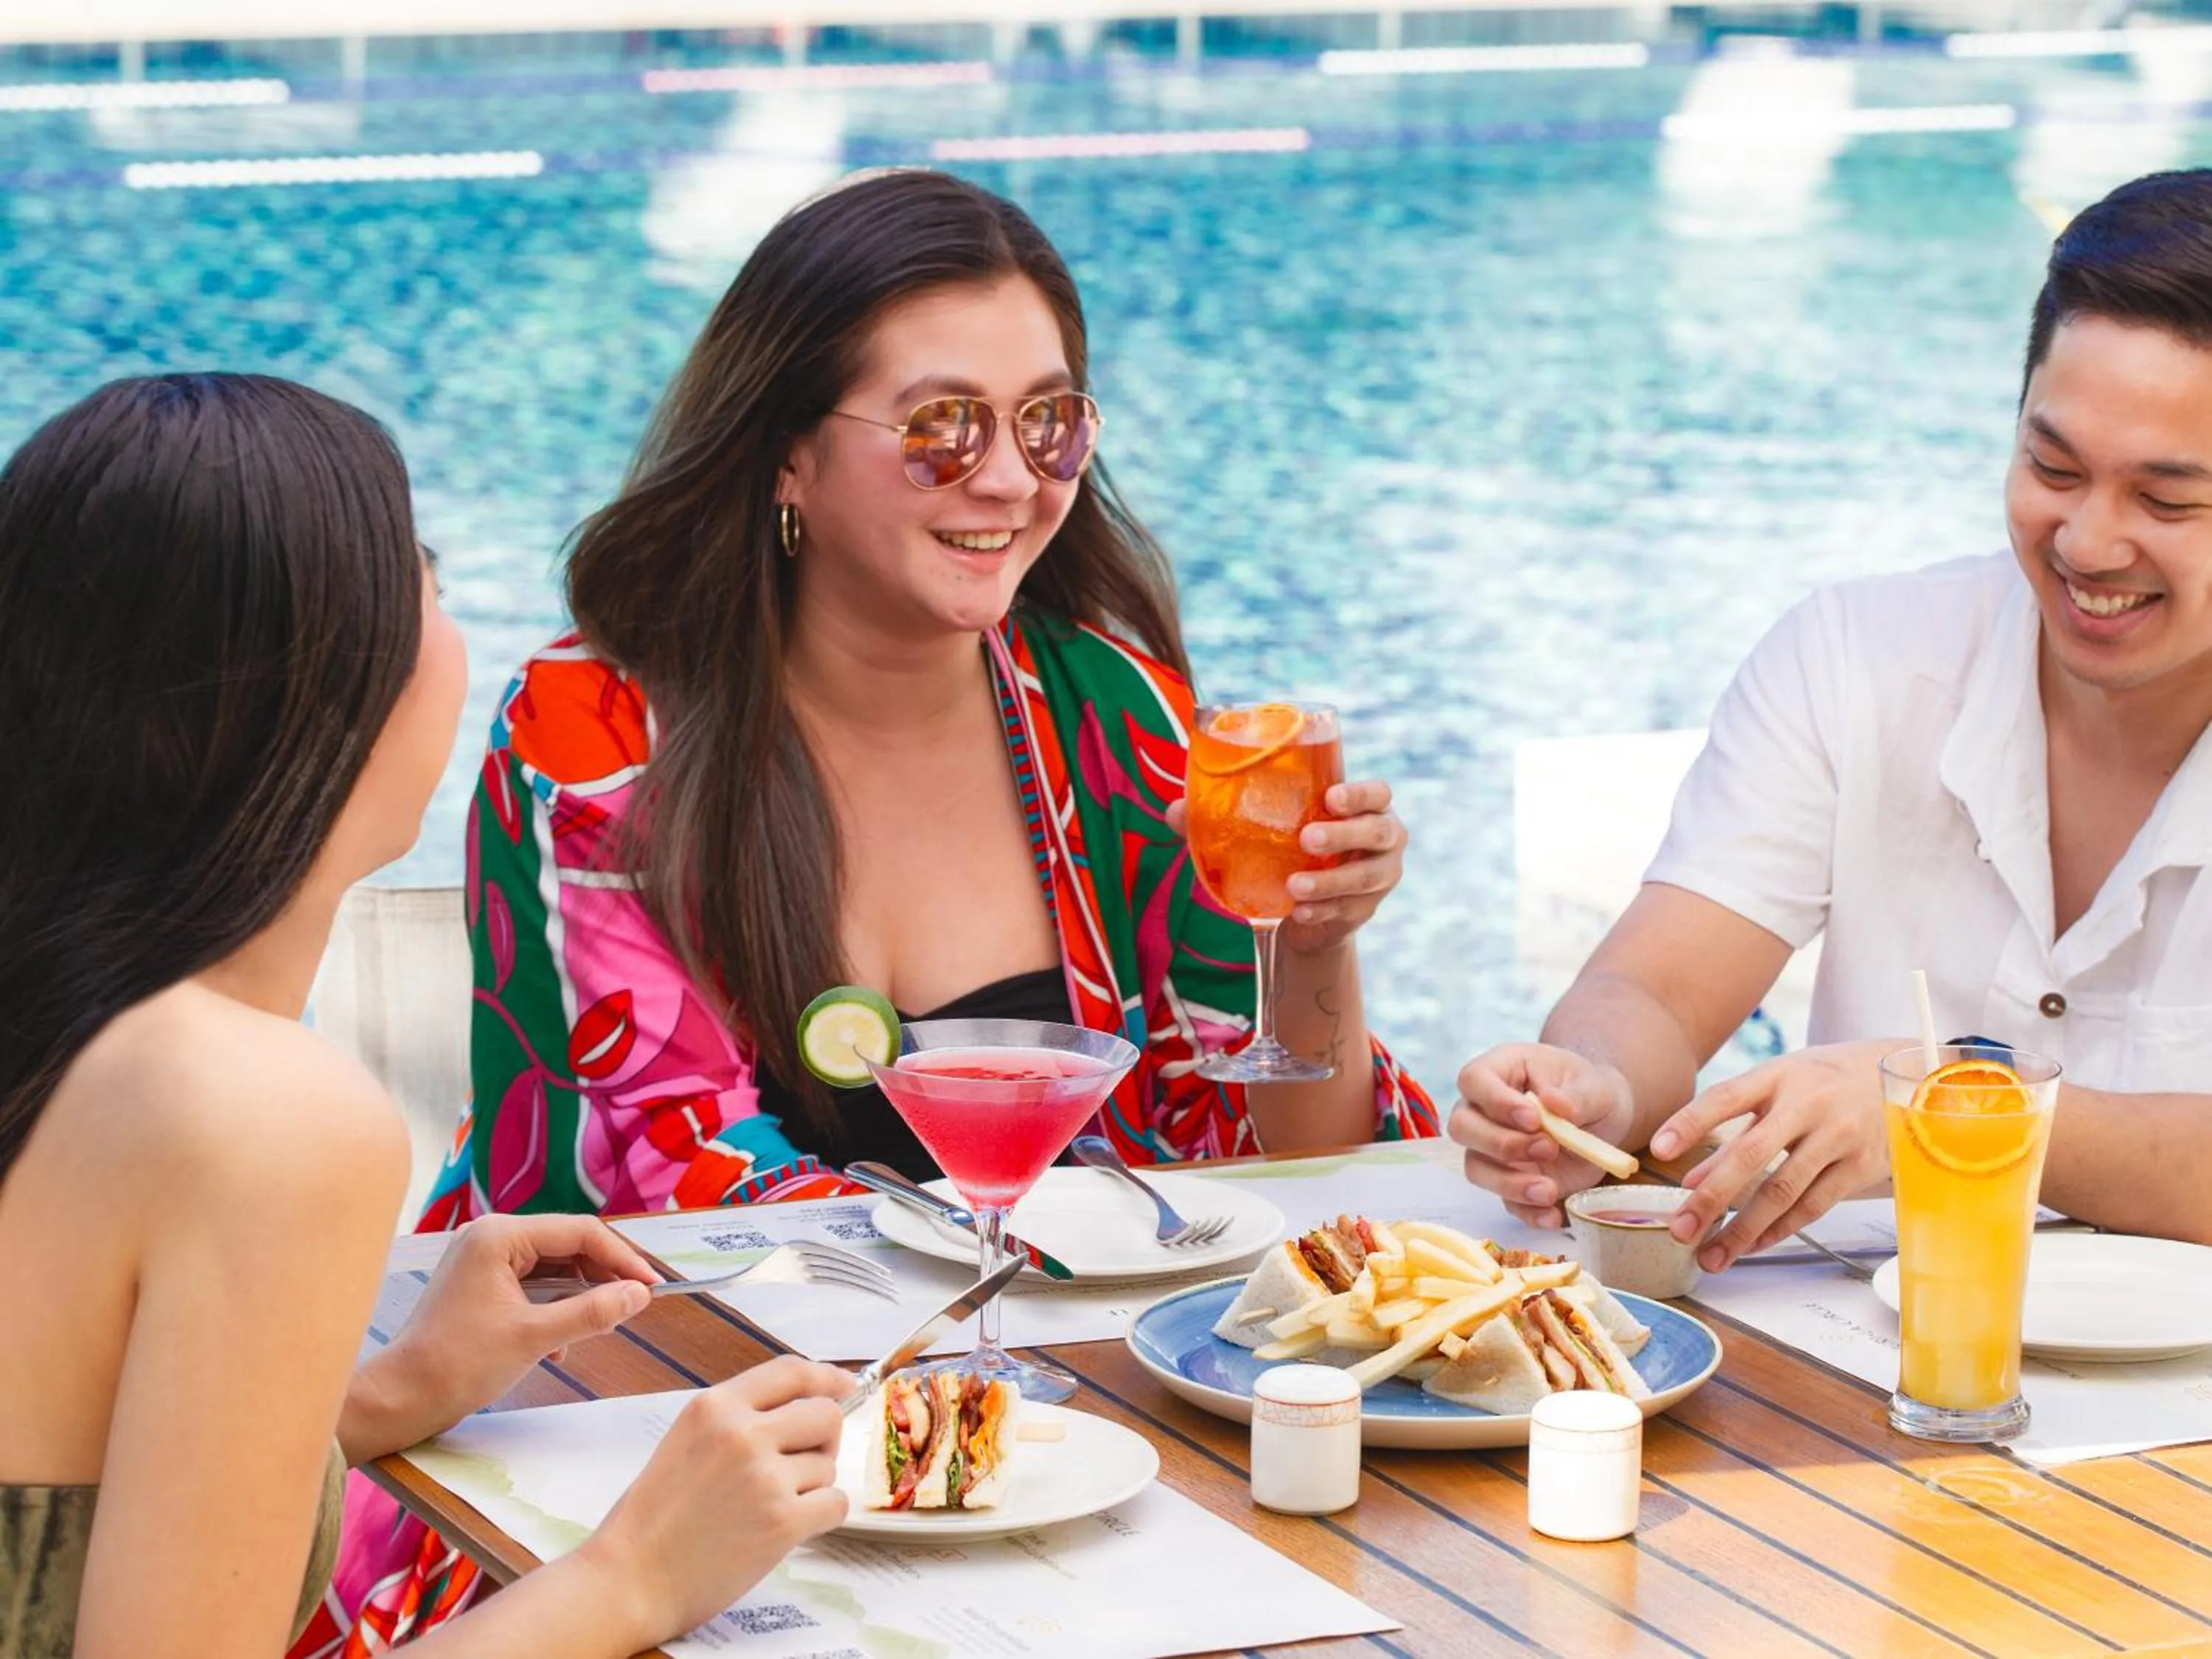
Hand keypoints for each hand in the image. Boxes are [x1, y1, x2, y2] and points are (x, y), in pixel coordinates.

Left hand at [346, 1214, 658, 1458]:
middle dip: (603, 1276)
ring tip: (603, 1323)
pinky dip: (554, 1306)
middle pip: (566, 1245)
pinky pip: (532, 1284)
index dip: (622, 1258)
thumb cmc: (460, 1364)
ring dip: (580, 1294)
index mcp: (499, 1235)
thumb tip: (639, 1295)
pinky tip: (563, 1342)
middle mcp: (489, 1236)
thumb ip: (592, 1312)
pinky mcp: (479, 1284)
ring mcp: (482, 1259)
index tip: (651, 1287)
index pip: (579, 1232)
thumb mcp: (535, 1337)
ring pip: (552, 1266)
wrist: (401, 1398)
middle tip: (634, 1304)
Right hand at [577, 1356, 853, 1645]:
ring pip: (828, 1465)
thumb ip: (738, 1419)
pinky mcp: (782, 1521)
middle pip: (825, 1414)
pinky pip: (835, 1503)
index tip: (845, 1385)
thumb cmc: (653, 1519)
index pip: (792, 1371)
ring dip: (811, 1486)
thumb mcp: (686, 1441)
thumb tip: (803, 1405)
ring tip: (767, 1507)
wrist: (630, 1580)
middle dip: (824, 1438)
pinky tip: (791, 1527)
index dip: (827, 1377)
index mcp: (715, 1407)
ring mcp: (765, 1477)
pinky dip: (822, 1517)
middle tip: (802, 1464)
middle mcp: (743, 1433)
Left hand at [1167, 780, 1407, 956]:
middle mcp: (1383, 838)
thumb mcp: (1265, 828)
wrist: (1304, 909)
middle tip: (1307, 840)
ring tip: (1294, 886)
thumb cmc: (1287, 849)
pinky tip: (1298, 913)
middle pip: (1380, 832)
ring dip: (1329, 882)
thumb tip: (1174, 811)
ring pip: (1365, 877)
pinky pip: (1348, 910)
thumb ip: (1222, 815)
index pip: (1377, 793)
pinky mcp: (1365, 910)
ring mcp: (1380, 876)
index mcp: (1363, 806)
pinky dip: (1322, 911)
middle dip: (1345, 835)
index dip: (1360, 794)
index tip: (1330, 798)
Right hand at [1448, 1043, 1634, 1228]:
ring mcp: (1491, 1149)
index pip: (1474, 1080)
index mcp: (1499, 1071)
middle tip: (1548, 1148)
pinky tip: (1552, 1215)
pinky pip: (1505, 1201)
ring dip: (1510, 1183)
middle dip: (1501, 1144)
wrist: (1604, 1120)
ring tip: (1550, 1190)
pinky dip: (1527, 1212)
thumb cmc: (1591, 1091)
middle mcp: (1484, 1110)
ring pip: (1475, 1168)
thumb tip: (1553, 1103)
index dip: (1495, 1101)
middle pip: (1462, 1127)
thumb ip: (1576, 1095)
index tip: (1534, 1118)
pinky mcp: (1509, 1180)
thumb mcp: (1595, 1086)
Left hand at [1650, 1038, 1897, 1270]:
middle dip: (1711, 1197)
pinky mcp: (1861, 1168)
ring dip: (1742, 1230)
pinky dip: (1779, 1230)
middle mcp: (1808, 1105)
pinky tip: (1751, 1245)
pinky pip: (1813, 1206)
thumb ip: (1734, 1128)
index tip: (1657, 1150)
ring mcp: (1838, 1137)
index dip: (1690, 1122)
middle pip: (1751, 1154)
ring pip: (1783, 1192)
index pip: (1725, 1097)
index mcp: (1779, 1075)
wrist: (1907, 1080)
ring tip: (1711, 1255)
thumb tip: (1690, 1178)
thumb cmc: (1825, 1082)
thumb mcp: (1779, 1087)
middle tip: (1680, 1229)